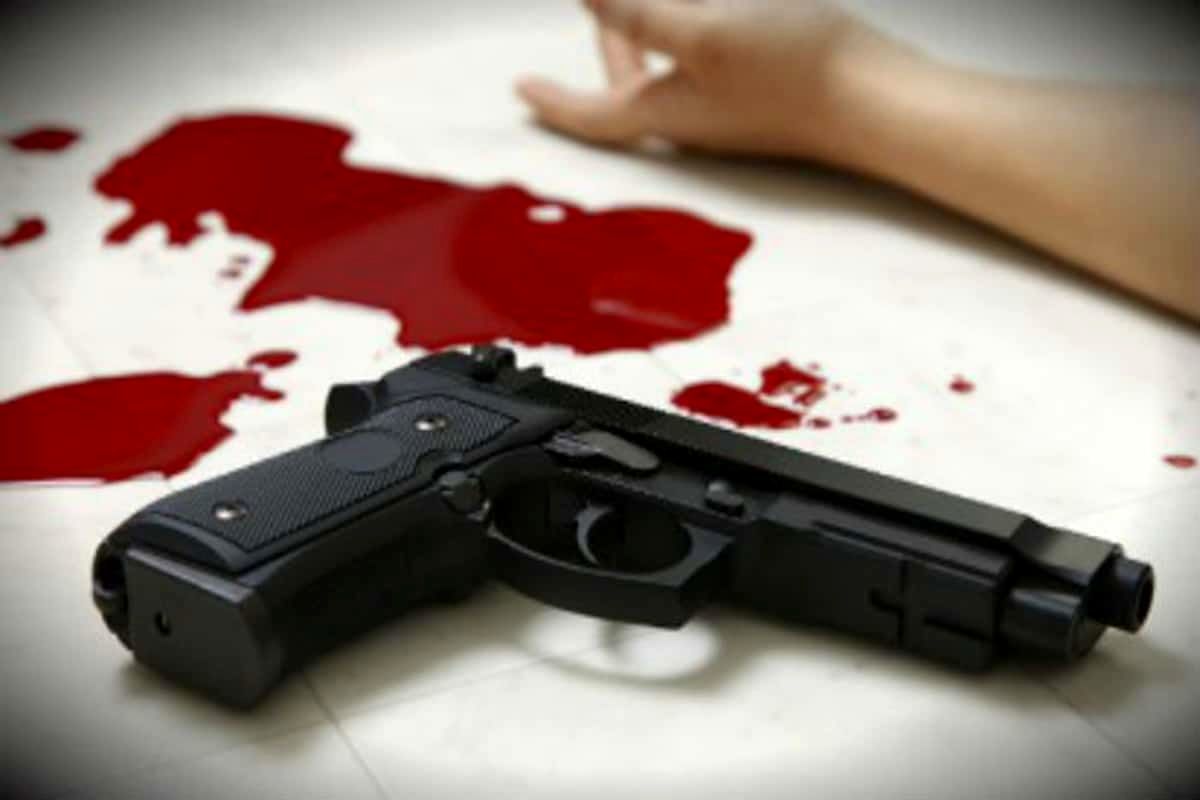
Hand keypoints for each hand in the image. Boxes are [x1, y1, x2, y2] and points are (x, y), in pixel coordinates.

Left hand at [516, 0, 907, 161]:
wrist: (880, 104)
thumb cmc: (797, 75)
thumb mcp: (704, 31)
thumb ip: (638, 13)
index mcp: (666, 110)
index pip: (591, 111)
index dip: (552, 98)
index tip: (520, 89)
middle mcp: (693, 117)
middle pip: (628, 86)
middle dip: (604, 46)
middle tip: (591, 12)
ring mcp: (731, 108)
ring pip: (668, 69)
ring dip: (645, 32)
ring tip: (634, 5)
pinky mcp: (765, 92)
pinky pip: (706, 60)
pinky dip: (689, 29)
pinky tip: (701, 11)